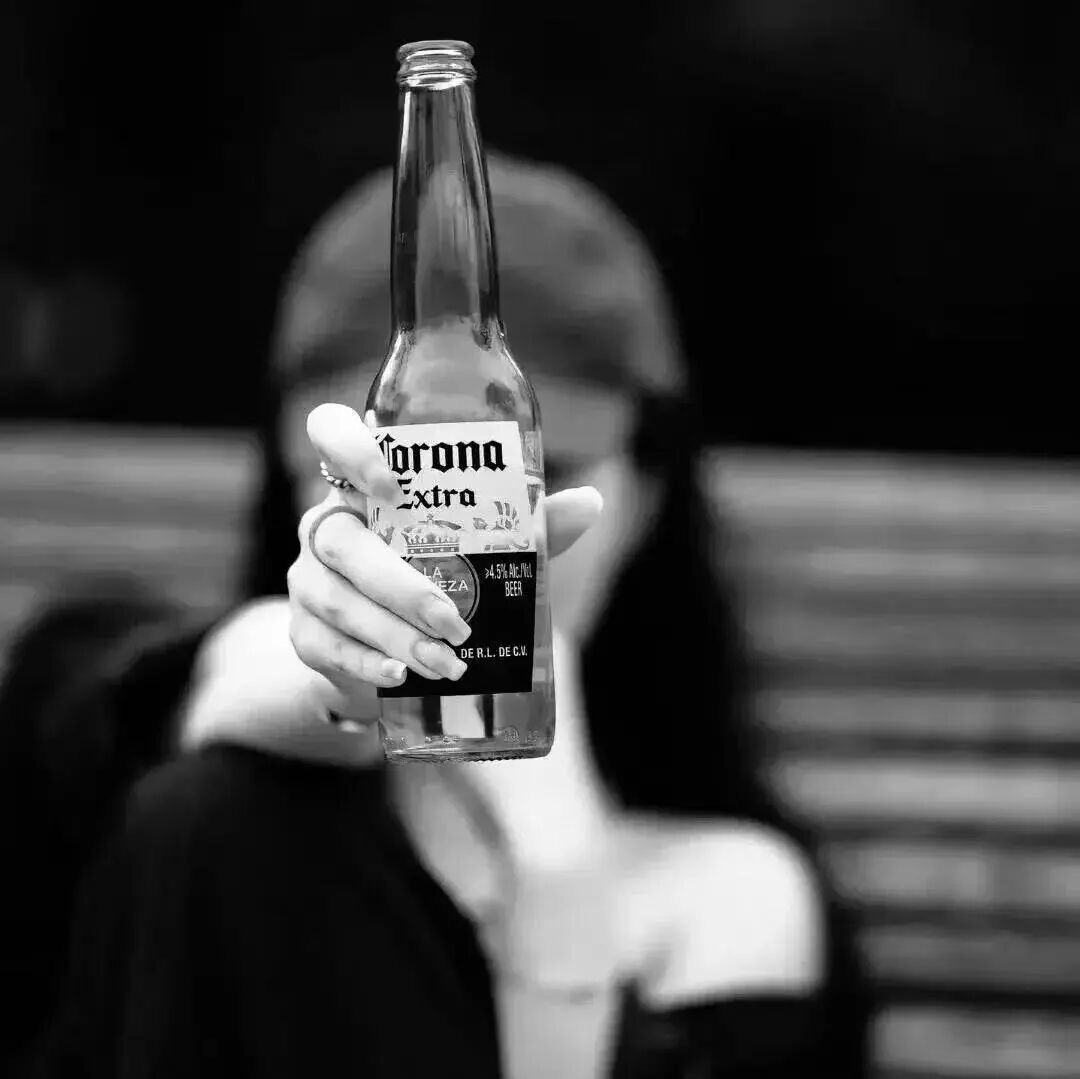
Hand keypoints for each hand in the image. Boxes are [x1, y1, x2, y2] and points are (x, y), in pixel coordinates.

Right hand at [236, 404, 601, 730]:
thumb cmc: (439, 578)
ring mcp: (309, 579)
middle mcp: (327, 524)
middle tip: (454, 622)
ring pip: (336, 599)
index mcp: (365, 485)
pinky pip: (327, 645)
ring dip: (393, 633)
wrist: (386, 652)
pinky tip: (401, 675)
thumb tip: (590, 503)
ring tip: (446, 662)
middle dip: (399, 585)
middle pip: (341, 539)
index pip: (328, 432)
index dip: (348, 446)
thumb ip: (525, 526)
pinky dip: (367, 662)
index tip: (390, 484)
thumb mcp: (479, 549)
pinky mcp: (304, 632)